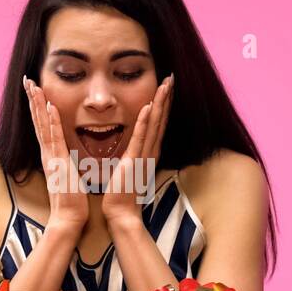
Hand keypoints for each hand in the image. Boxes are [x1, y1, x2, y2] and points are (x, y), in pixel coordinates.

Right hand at [23, 76, 87, 231]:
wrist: (68, 218)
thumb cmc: (71, 200)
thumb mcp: (68, 175)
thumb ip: (65, 163)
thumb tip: (66, 156)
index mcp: (51, 156)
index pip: (43, 127)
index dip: (38, 108)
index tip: (34, 90)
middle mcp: (47, 153)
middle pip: (38, 121)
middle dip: (32, 100)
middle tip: (27, 80)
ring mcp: (51, 157)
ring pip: (42, 125)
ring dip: (38, 104)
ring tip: (33, 85)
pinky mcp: (58, 162)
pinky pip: (54, 137)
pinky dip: (51, 121)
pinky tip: (49, 106)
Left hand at [102, 74, 171, 226]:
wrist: (121, 213)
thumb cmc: (121, 193)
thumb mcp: (129, 167)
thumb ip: (132, 155)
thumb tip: (131, 146)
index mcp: (148, 152)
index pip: (157, 123)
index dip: (163, 104)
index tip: (166, 86)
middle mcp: (150, 152)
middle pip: (161, 119)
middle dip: (166, 97)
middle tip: (171, 77)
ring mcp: (144, 156)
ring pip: (154, 124)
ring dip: (160, 103)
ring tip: (165, 84)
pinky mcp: (134, 161)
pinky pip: (140, 138)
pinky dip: (145, 122)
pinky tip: (149, 106)